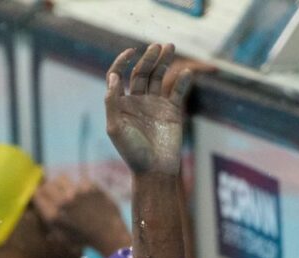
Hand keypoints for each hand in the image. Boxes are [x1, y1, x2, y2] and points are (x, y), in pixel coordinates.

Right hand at [32, 175, 129, 255]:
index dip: (37, 193)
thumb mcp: (64, 239)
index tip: (40, 193)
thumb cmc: (85, 240)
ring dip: (63, 183)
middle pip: (47, 184)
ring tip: (69, 189)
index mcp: (53, 215)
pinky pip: (80, 179)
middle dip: (49, 186)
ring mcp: (77, 192)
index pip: (37, 194)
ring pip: (62, 178)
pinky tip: (86, 193)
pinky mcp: (90, 186)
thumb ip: (52, 230)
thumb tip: (45, 228)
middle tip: (53, 190)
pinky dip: (82, 185)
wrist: (109, 234)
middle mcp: (63, 202)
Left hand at [104, 44, 191, 175]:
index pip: (118, 76)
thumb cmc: (132, 153)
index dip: (122, 62)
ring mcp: (155, 105)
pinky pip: (178, 92)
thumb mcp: (116, 128)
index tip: (131, 51)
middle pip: (141, 73)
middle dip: (149, 58)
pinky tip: (185, 73)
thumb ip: (112, 102)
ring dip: (164, 62)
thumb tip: (114, 77)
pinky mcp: (172, 111)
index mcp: (121, 105)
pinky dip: (182, 81)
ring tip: (170, 47)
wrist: (155, 170)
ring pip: (159, 77)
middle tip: (158, 46)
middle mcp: (137, 102)